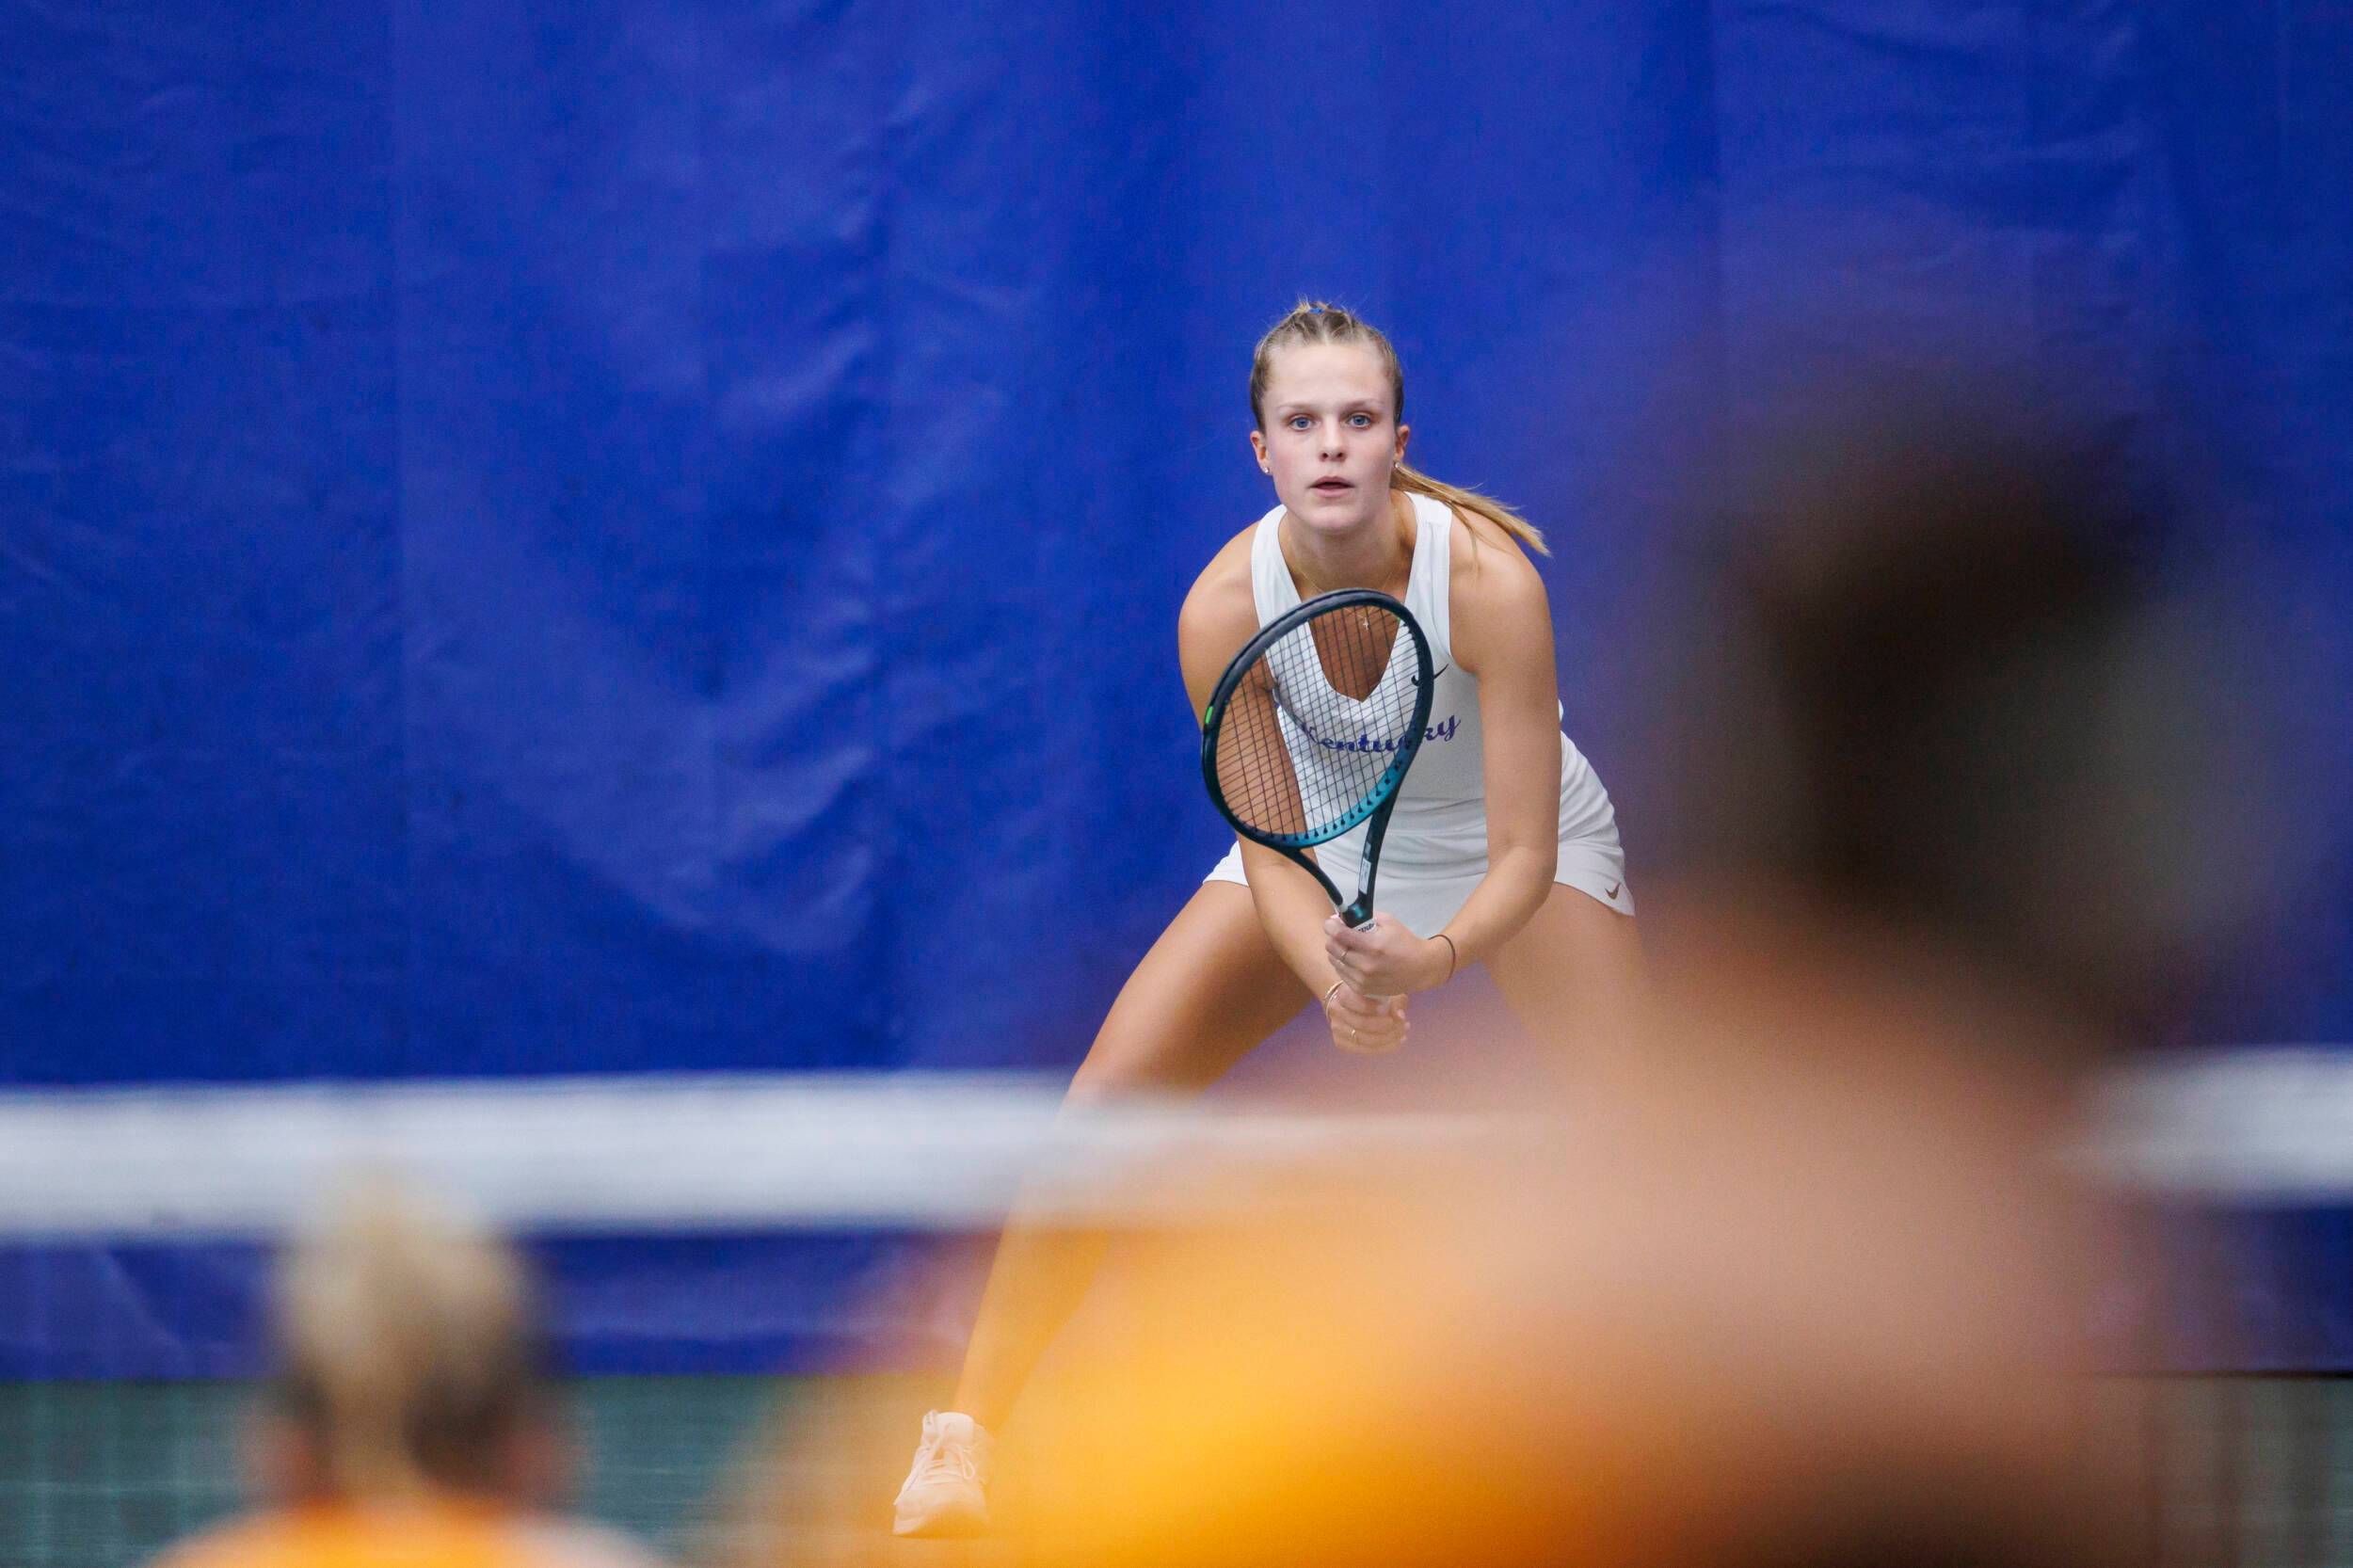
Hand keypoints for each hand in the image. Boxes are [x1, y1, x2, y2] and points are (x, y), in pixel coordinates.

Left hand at [1323, 913, 1451, 996]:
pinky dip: (1342, 963)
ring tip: (1347, 946)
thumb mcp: (1388, 922)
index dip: (1330, 925)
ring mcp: (1363, 980)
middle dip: (1332, 937)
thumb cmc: (1404, 942)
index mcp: (1373, 946)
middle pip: (1333, 948)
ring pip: (1334, 961)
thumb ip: (1364, 917)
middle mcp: (1366, 965)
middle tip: (1339, 933)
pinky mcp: (1362, 989)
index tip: (1331, 922)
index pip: (1339, 935)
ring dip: (1336, 951)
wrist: (1420, 969)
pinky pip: (1341, 973)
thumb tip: (1339, 917)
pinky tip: (1353, 958)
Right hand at [1323, 980, 1407, 1054]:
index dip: (1372, 1008)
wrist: (1350, 1004)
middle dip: (1387, 1026)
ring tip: (1403, 1032)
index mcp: (1343, 994)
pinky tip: (1397, 1041)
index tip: (1387, 1010)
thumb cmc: (1371, 996)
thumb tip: (1400, 1016)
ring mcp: (1337, 1028)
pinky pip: (1365, 1050)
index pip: (1356, 1003)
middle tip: (1403, 1023)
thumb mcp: (1385, 992)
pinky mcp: (1341, 1042)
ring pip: (1365, 1040)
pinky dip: (1385, 1047)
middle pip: (1362, 1024)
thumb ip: (1395, 1001)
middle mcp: (1336, 1011)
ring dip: (1389, 1038)